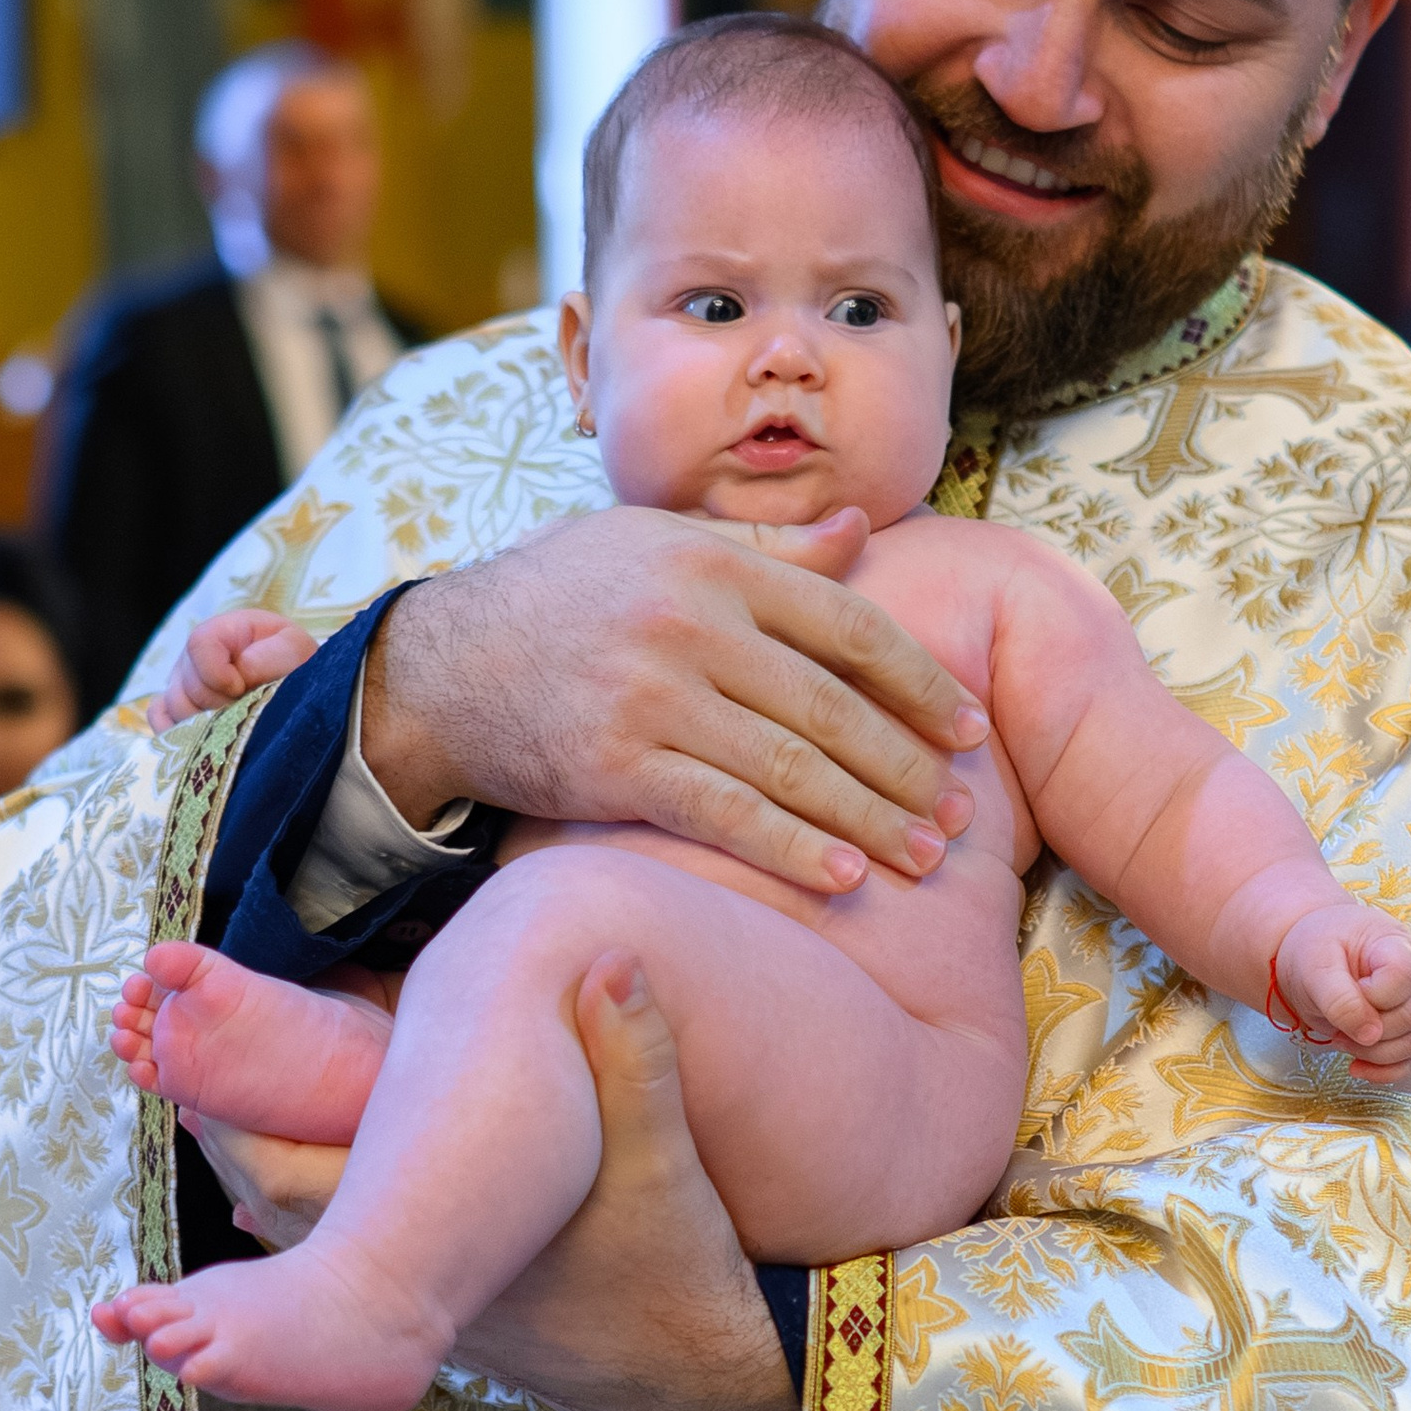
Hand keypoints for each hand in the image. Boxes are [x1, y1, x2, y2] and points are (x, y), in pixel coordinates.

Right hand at [147, 608, 317, 730]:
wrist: (294, 688)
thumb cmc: (295, 664)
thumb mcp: (294, 649)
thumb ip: (270, 656)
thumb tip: (238, 672)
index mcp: (221, 632)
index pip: (199, 644)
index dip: (217, 673)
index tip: (242, 688)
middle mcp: (193, 657)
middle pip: (185, 686)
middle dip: (218, 704)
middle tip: (245, 710)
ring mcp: (181, 685)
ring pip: (175, 710)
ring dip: (207, 724)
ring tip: (235, 724)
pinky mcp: (176, 712)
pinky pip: (161, 723)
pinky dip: (180, 733)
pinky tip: (206, 738)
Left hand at [178, 958, 798, 1410]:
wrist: (708, 1377)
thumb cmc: (681, 1272)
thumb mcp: (667, 1158)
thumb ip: (638, 1057)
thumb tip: (615, 958)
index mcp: (436, 1245)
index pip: (292, 1178)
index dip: (233, 1114)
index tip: (190, 1053)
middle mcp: (410, 1286)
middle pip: (270, 1207)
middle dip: (228, 1130)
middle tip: (182, 1059)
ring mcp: (423, 1307)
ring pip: (303, 1239)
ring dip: (267, 1168)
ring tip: (229, 1100)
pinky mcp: (446, 1315)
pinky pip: (347, 1258)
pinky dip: (318, 1201)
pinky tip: (321, 1159)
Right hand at [359, 508, 987, 896]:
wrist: (439, 667)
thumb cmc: (558, 599)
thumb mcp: (656, 545)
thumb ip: (762, 547)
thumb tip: (862, 533)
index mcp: (713, 565)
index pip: (849, 625)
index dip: (920, 682)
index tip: (970, 728)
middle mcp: (691, 626)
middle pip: (831, 707)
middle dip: (909, 767)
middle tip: (965, 814)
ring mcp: (653, 698)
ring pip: (791, 768)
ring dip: (870, 819)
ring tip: (925, 857)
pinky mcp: (616, 766)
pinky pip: (726, 814)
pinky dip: (792, 848)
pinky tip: (844, 876)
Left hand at [1270, 906, 1410, 1080]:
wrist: (1318, 955)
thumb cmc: (1319, 950)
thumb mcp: (1316, 965)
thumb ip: (1339, 998)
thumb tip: (1370, 1035)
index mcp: (1396, 946)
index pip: (1404, 976)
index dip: (1376, 995)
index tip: (1351, 991)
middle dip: (1368, 1030)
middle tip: (1335, 1024)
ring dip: (1374, 1053)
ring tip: (1339, 1038)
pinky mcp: (1408, 1030)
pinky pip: (1410, 1060)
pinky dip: (1384, 1072)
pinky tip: (1356, 1067)